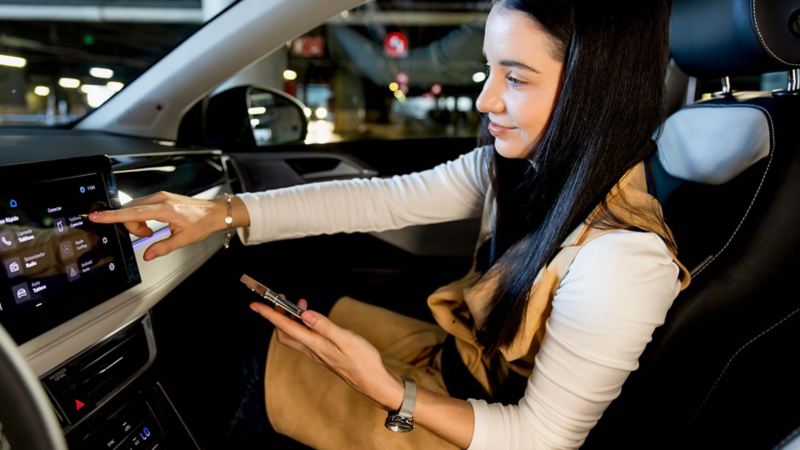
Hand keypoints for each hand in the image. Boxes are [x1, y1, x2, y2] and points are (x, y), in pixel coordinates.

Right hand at [88, 191, 248, 260]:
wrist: (214, 212)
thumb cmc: (203, 223)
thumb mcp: (183, 239)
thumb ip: (163, 247)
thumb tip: (148, 255)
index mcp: (165, 209)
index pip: (132, 212)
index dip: (112, 215)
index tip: (96, 215)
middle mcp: (160, 199)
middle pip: (130, 211)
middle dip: (131, 226)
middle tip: (147, 235)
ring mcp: (160, 196)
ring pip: (134, 208)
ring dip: (136, 222)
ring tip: (150, 232)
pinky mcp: (160, 197)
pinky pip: (141, 206)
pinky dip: (141, 217)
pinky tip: (151, 225)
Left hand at [250, 299, 403, 410]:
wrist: (373, 382)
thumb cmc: (363, 361)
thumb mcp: (346, 339)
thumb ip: (324, 326)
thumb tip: (304, 314)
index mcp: (315, 344)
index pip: (286, 327)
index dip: (269, 315)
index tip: (256, 305)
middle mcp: (312, 350)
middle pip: (284, 333)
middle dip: (277, 316)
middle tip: (282, 300)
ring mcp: (317, 353)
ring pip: (294, 336)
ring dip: (291, 319)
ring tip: (300, 304)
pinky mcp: (324, 354)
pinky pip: (305, 339)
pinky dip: (303, 326)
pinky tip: (313, 320)